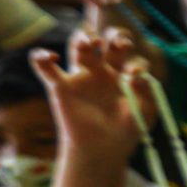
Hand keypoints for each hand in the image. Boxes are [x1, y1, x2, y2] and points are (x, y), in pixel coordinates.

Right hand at [30, 32, 146, 161]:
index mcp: (123, 73)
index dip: (134, 58)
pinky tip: (51, 57)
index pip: (129, 54)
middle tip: (119, 43)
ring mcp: (81, 76)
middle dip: (112, 36)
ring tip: (91, 44)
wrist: (104, 150)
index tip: (134, 72)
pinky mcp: (61, 87)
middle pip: (105, 42)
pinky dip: (41, 56)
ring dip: (84, 37)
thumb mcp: (145, 111)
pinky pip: (44, 66)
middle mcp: (102, 71)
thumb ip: (146, 91)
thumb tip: (137, 74)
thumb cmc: (127, 131)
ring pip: (78, 45)